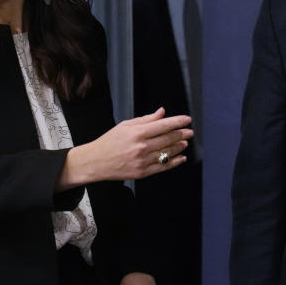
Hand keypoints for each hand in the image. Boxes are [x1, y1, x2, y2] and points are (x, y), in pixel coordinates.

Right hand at [58, 108, 192, 188]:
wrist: (95, 162)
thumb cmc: (110, 141)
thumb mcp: (125, 126)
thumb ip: (146, 119)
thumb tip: (162, 112)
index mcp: (137, 133)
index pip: (163, 125)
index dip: (178, 122)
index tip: (187, 120)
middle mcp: (141, 147)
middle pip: (168, 139)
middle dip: (182, 134)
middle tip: (190, 132)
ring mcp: (142, 161)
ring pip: (167, 153)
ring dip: (179, 147)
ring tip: (185, 142)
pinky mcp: (142, 172)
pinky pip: (163, 167)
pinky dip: (174, 162)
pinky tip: (181, 158)